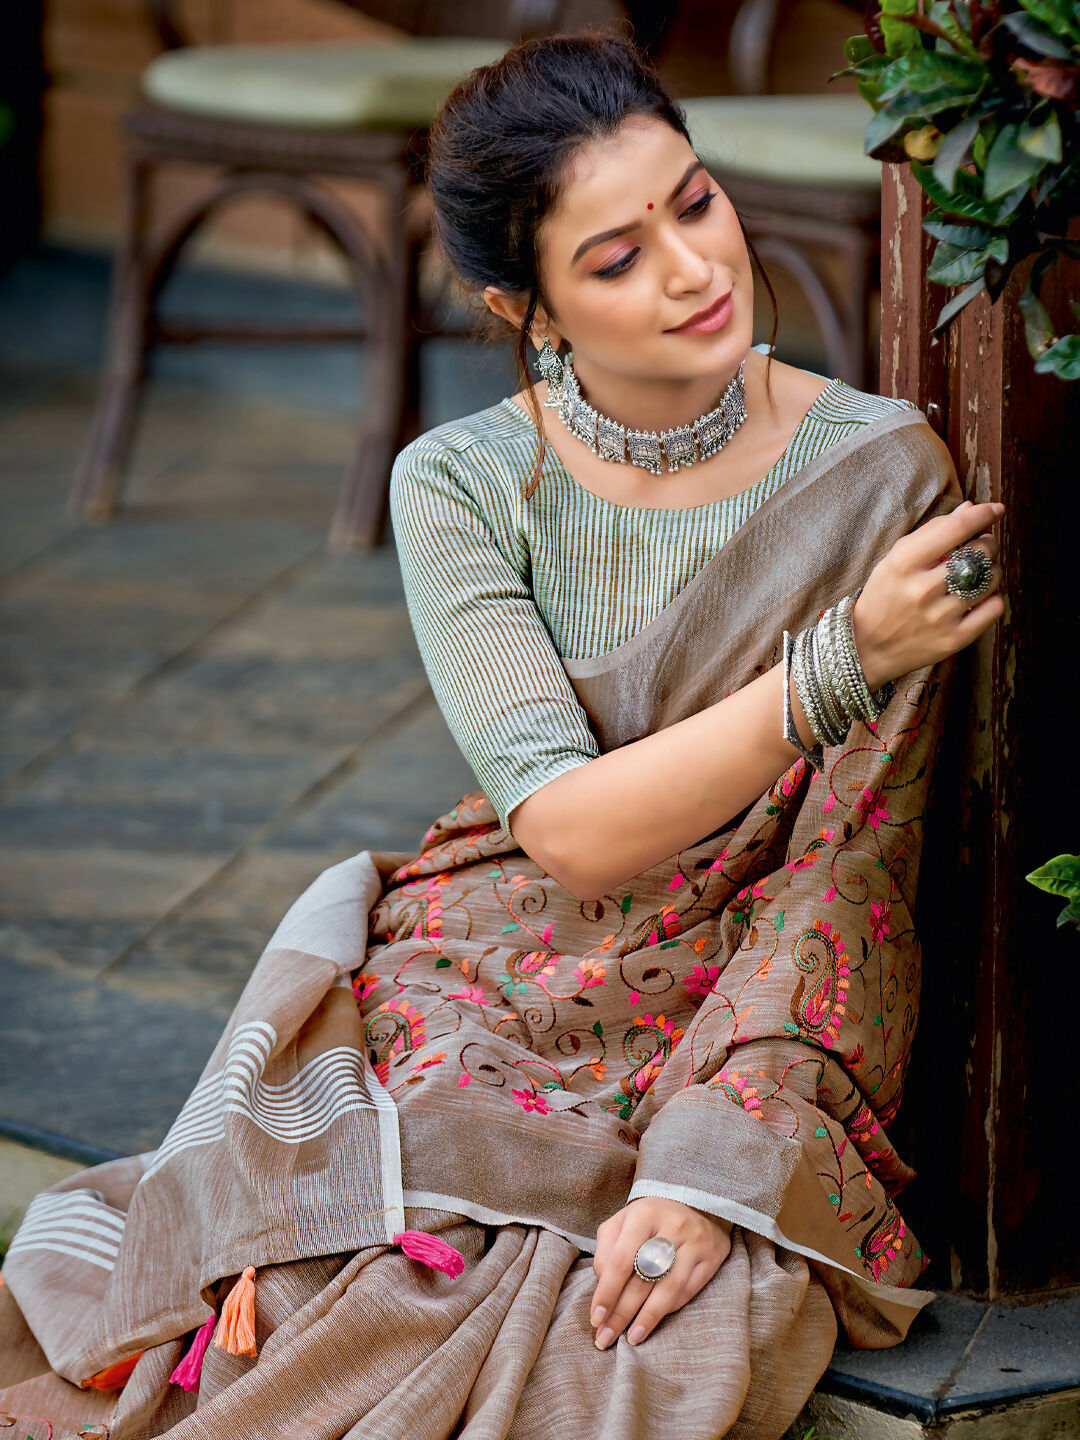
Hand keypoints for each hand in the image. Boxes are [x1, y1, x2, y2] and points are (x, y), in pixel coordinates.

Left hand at [589, 1197, 732, 1348]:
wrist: (697, 1204)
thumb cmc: (651, 1218)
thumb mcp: (623, 1220)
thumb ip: (607, 1247)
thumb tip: (602, 1283)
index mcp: (643, 1214)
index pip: (621, 1260)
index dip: (607, 1292)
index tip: (596, 1317)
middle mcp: (672, 1226)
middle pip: (643, 1279)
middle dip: (621, 1313)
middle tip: (605, 1337)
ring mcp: (695, 1242)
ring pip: (668, 1289)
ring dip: (647, 1318)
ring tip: (631, 1338)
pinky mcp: (711, 1258)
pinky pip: (687, 1291)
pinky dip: (668, 1310)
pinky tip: (652, 1322)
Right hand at [852, 499, 1005, 691]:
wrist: (868, 648)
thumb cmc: (883, 597)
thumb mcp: (894, 560)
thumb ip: (931, 532)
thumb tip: (969, 509)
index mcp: (903, 563)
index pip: (956, 529)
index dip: (982, 514)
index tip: (995, 509)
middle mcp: (922, 590)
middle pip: (978, 552)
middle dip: (987, 543)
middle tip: (981, 546)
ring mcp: (940, 617)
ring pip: (991, 579)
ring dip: (990, 570)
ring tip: (976, 575)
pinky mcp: (954, 639)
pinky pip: (994, 608)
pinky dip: (992, 598)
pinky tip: (977, 598)